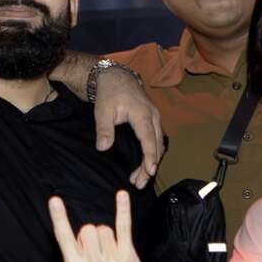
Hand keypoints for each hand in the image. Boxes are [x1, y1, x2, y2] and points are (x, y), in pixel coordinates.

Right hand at [49, 191, 152, 261]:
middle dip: (92, 235)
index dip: (59, 218)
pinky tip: (121, 196)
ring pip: (103, 229)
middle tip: (99, 252)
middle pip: (87, 229)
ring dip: (107, 236)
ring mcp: (109, 260)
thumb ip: (76, 257)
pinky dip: (122, 209)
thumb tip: (80, 233)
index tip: (54, 201)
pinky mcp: (126, 255)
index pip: (63, 238)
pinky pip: (123, 226)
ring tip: (111, 252)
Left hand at [91, 68, 164, 188]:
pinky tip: (144, 166)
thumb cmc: (110, 94)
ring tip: (139, 179)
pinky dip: (153, 154)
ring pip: (159, 144)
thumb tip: (103, 148)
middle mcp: (153, 116)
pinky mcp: (153, 122)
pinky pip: (157, 140)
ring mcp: (155, 119)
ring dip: (152, 162)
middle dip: (150, 166)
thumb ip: (104, 129)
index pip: (149, 138)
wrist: (117, 78)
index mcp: (142, 113)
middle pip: (157, 145)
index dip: (150, 156)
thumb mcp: (103, 110)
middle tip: (140, 183)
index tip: (150, 171)